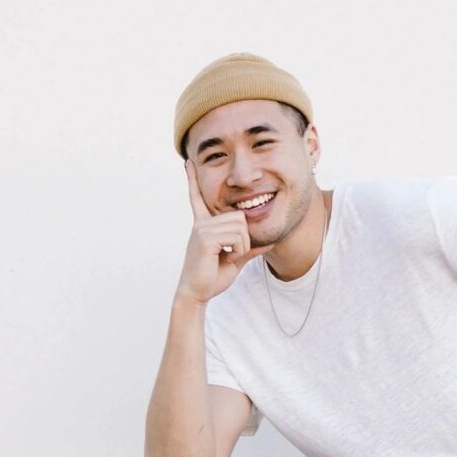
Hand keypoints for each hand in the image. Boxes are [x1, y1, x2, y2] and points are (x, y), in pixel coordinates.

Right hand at [177, 158, 275, 303]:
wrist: (196, 293)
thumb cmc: (212, 277)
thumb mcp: (235, 260)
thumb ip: (249, 249)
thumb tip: (269, 242)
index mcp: (204, 224)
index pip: (197, 198)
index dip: (193, 180)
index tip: (187, 162)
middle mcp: (201, 223)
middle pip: (239, 216)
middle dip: (244, 239)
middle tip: (231, 254)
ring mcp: (202, 229)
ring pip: (240, 227)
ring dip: (241, 247)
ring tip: (227, 257)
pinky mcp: (206, 238)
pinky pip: (236, 237)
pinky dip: (238, 251)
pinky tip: (226, 258)